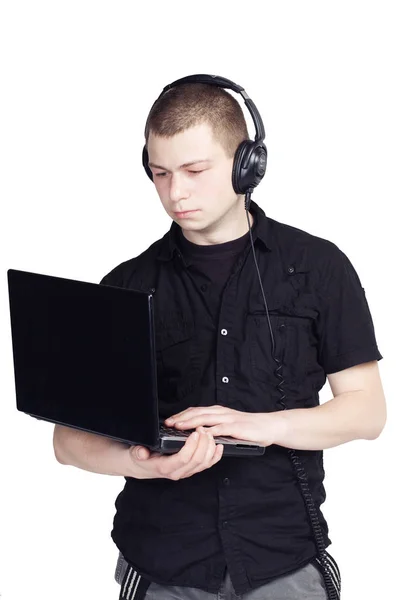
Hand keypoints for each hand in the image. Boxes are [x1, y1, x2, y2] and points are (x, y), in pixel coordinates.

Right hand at [127, 426, 223, 479]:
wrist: (143, 466)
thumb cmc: (142, 457)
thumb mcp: (135, 453)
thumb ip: (138, 452)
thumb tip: (142, 452)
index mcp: (166, 467)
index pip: (183, 459)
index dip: (192, 446)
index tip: (195, 433)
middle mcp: (178, 472)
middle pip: (197, 460)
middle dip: (203, 443)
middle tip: (202, 429)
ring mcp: (186, 472)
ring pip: (204, 463)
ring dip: (209, 447)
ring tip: (208, 433)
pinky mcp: (192, 469)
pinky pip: (207, 464)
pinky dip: (215, 456)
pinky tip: (218, 446)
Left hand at [164, 405, 281, 446]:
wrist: (268, 426)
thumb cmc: (248, 427)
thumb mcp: (228, 423)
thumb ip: (215, 424)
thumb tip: (198, 430)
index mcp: (218, 411)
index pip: (195, 411)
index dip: (181, 415)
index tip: (169, 421)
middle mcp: (221, 412)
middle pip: (197, 413)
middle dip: (181, 418)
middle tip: (168, 423)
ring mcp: (228, 419)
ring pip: (205, 418)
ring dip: (190, 422)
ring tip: (179, 427)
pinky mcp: (236, 427)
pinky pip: (220, 428)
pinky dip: (209, 430)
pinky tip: (201, 434)